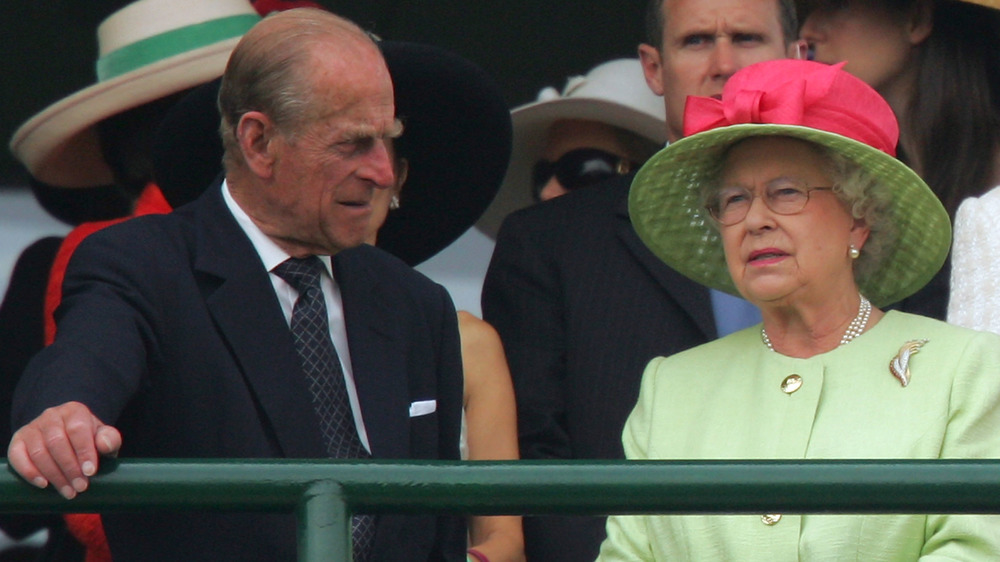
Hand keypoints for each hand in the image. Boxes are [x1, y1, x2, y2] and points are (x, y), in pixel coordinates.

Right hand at [7, 402, 121, 498]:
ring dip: (54, 475)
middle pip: (57, 442)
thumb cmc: (89, 440)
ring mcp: (32, 428)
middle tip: (80, 487)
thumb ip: (110, 439)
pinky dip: (29, 472)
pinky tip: (44, 484)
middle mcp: (51, 416)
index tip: (90, 472)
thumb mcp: (103, 438)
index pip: (77, 429)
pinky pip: (18, 457)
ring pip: (39, 452)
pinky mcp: (18, 441)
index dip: (84, 451)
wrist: (68, 438)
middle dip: (70, 468)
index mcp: (74, 411)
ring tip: (68, 492)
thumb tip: (104, 444)